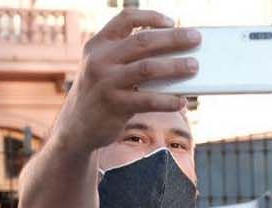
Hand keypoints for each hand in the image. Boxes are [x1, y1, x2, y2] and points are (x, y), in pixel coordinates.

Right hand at [52, 9, 199, 153]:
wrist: (76, 127)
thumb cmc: (99, 93)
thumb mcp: (104, 68)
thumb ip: (127, 57)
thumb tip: (173, 53)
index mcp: (98, 44)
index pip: (126, 18)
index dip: (150, 16)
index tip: (170, 21)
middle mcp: (100, 60)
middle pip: (143, 41)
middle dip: (173, 38)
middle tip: (196, 38)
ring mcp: (106, 82)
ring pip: (148, 68)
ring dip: (175, 66)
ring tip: (194, 66)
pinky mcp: (114, 106)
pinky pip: (148, 100)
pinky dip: (168, 100)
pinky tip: (181, 101)